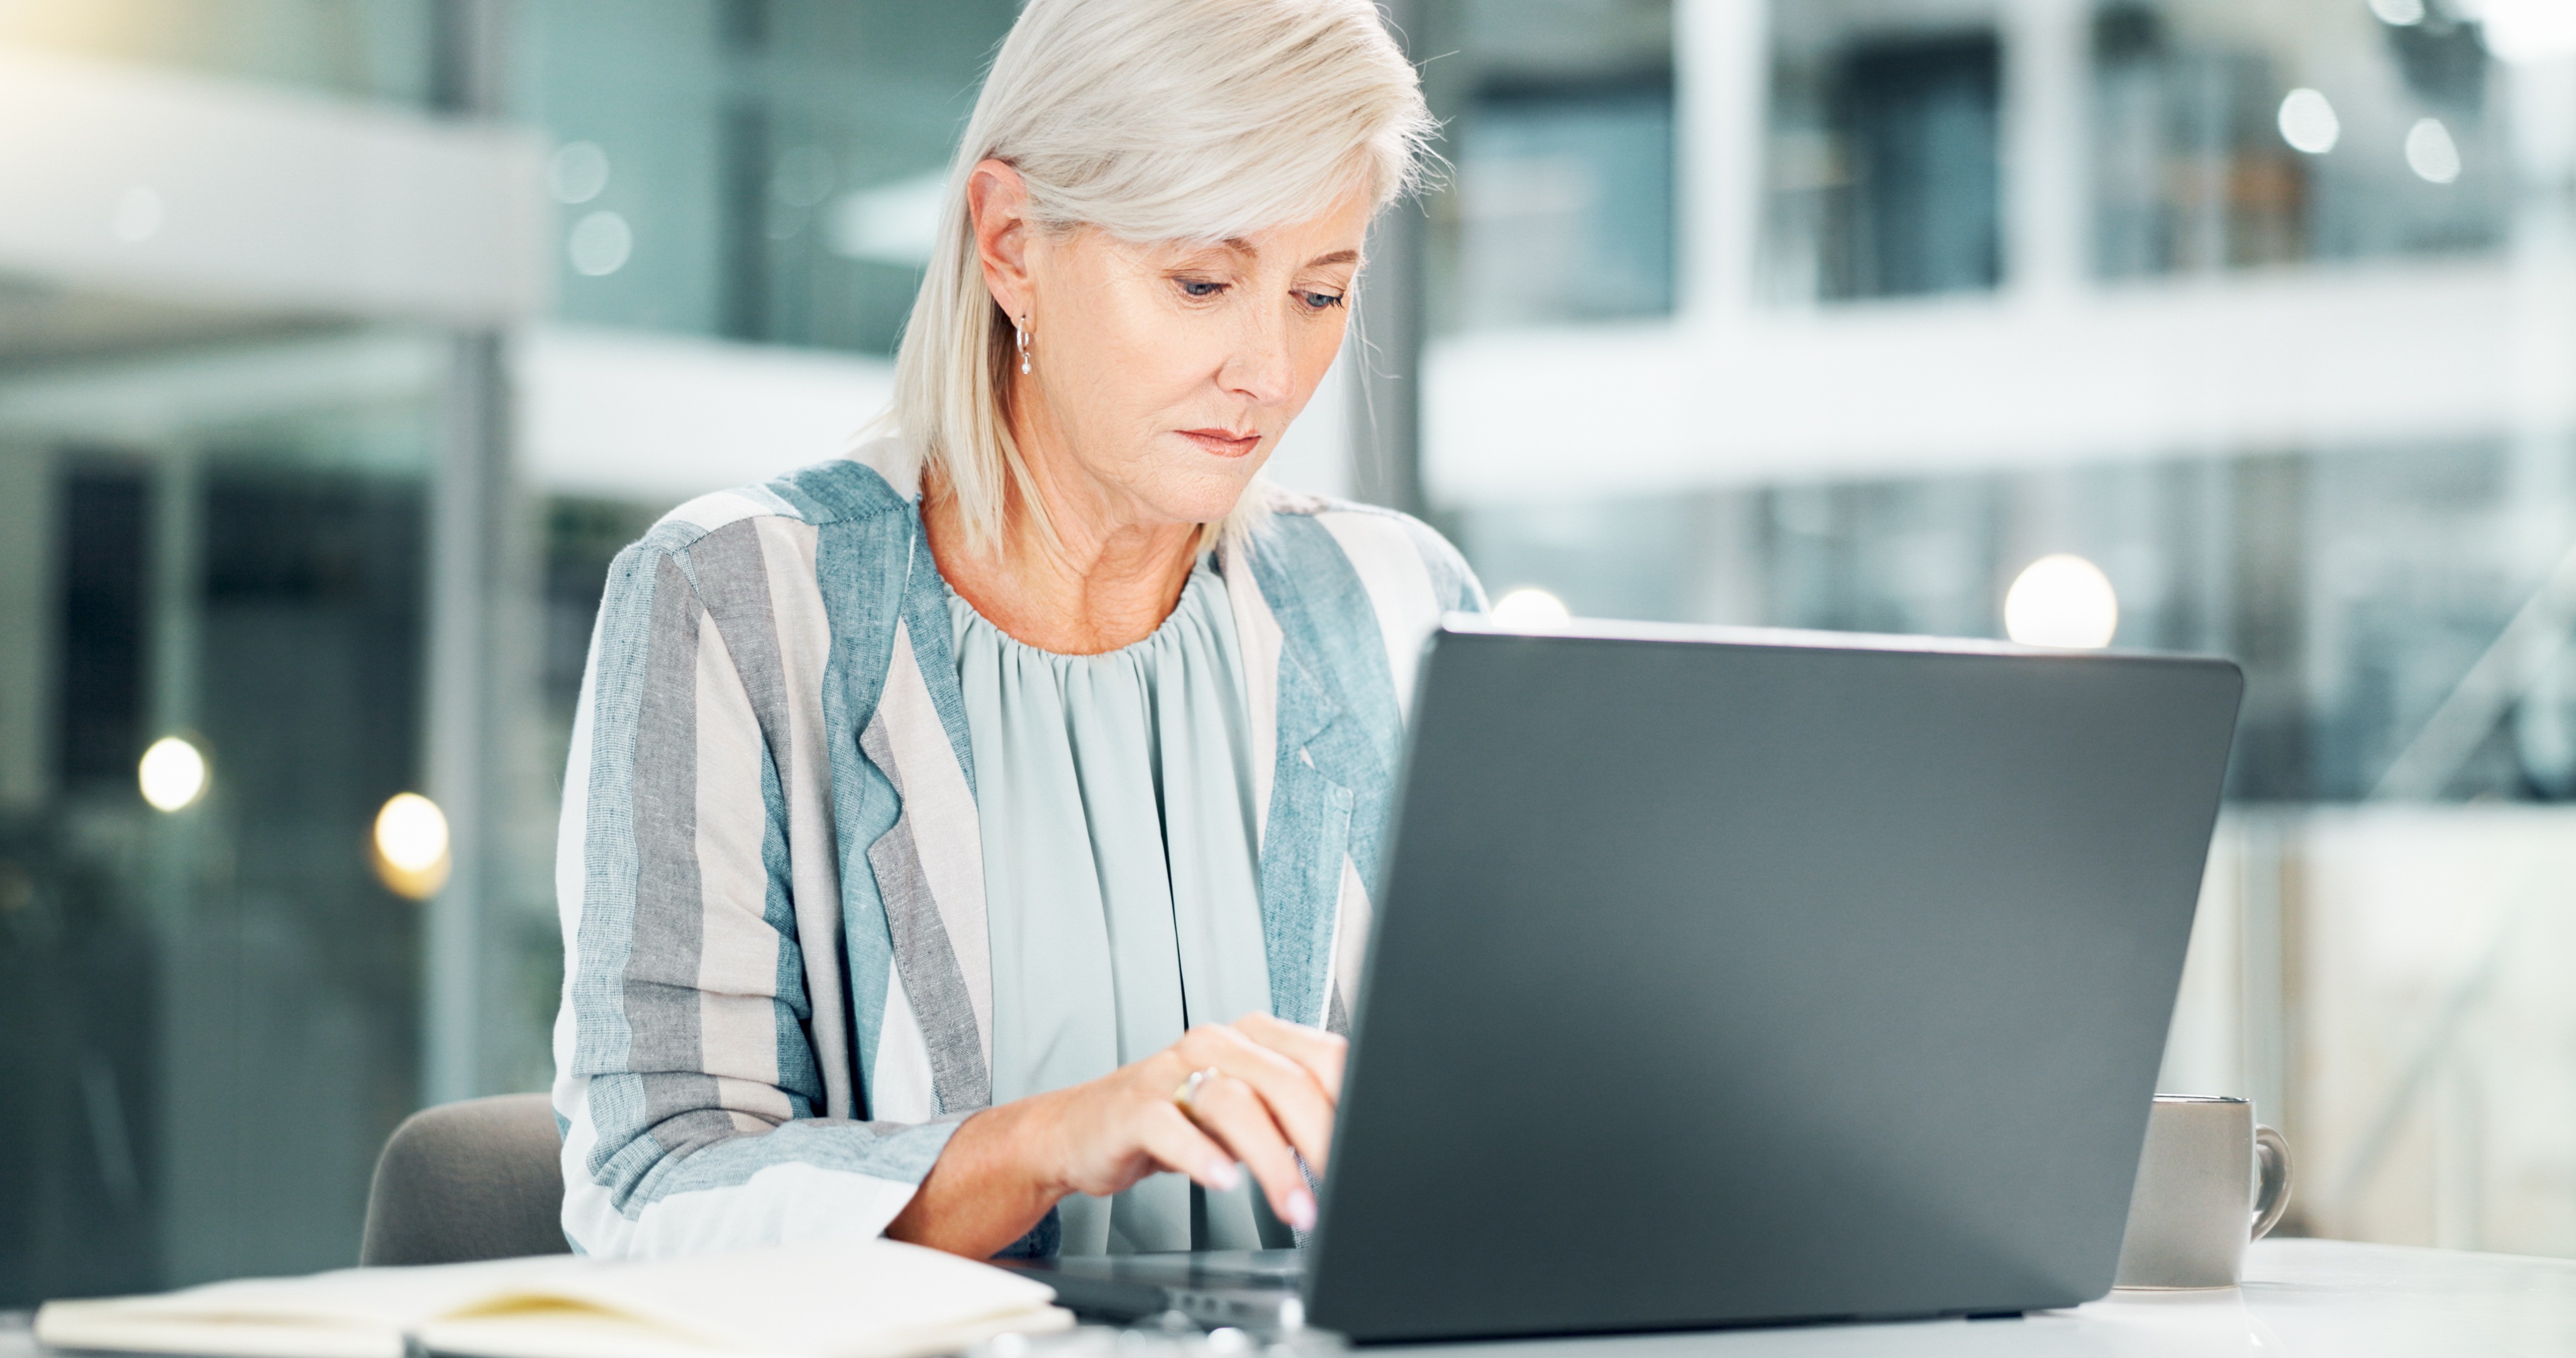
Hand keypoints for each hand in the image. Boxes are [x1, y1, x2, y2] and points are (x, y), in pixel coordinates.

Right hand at [1041, 1012, 1344, 1228]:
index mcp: (1254, 1039)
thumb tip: (1356, 1145)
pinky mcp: (1133, 1108)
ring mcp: (1171, 1073)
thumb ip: (1294, 1118)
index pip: (1321, 1056)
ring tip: (1295, 1207)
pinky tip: (1224, 1180)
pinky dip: (1202, 1156)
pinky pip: (1172, 1128)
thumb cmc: (1176, 1120)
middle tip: (1341, 1185)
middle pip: (1285, 1081)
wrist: (1083, 1129)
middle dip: (1321, 1139)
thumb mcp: (1246, 1113)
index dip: (1353, 1102)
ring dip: (1273, 1163)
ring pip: (1236, 1105)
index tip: (1373, 1150)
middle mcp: (1216, 1045)